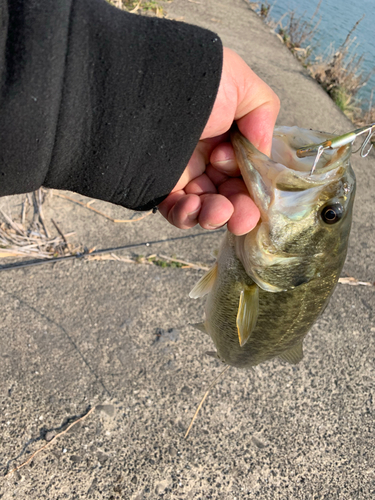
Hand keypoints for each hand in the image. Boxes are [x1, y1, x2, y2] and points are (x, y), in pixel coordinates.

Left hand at [158, 47, 279, 234]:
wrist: (151, 80)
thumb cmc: (199, 80)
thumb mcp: (244, 88)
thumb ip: (262, 119)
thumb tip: (262, 155)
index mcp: (229, 139)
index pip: (247, 174)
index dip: (254, 188)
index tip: (254, 186)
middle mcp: (207, 158)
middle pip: (229, 196)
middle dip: (240, 211)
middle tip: (243, 219)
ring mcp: (183, 173)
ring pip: (204, 208)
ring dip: (216, 216)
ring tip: (218, 212)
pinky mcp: (160, 185)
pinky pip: (175, 210)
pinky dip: (187, 216)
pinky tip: (193, 208)